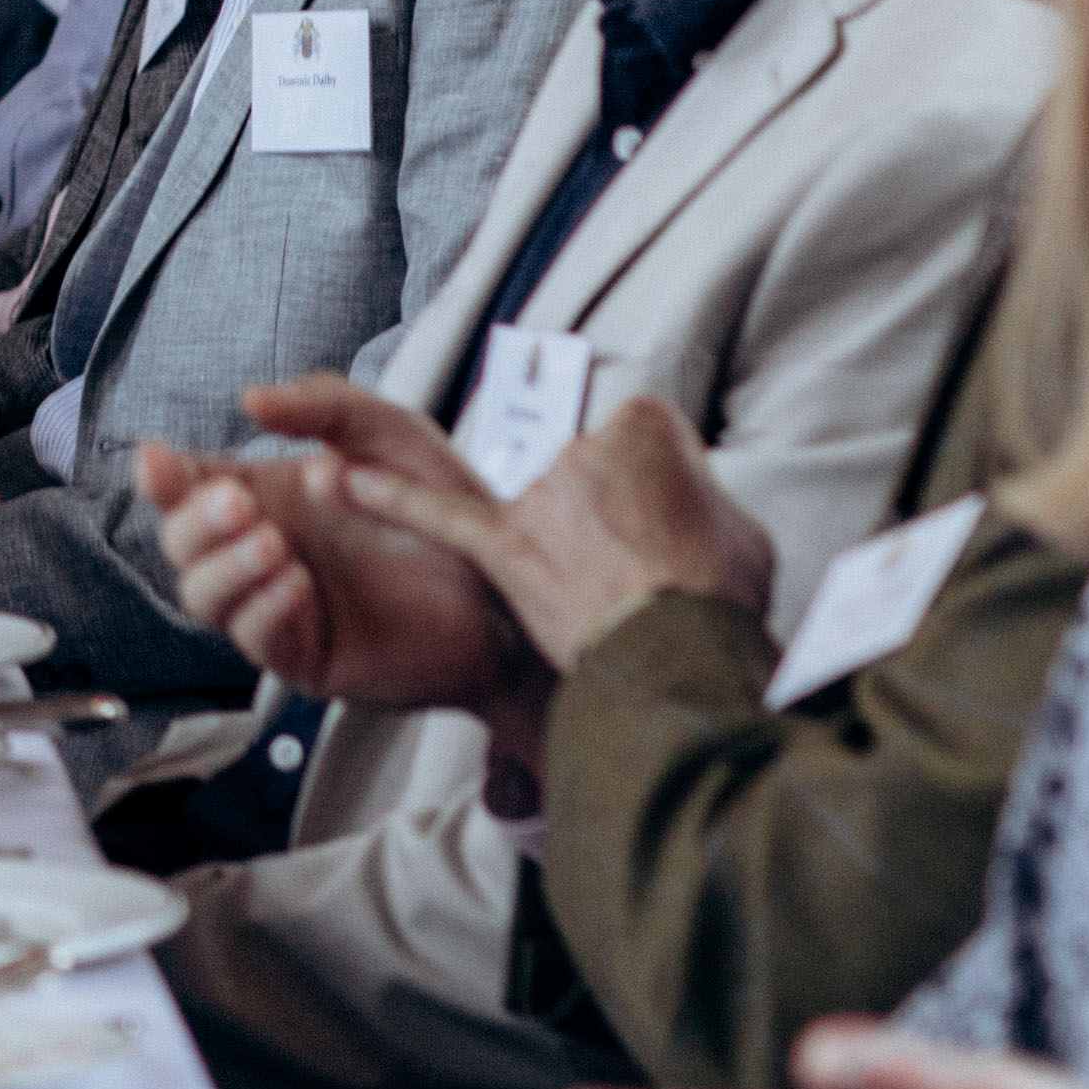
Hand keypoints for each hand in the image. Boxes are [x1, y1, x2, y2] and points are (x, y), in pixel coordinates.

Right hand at [139, 391, 520, 716]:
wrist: (508, 590)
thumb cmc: (446, 510)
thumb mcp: (389, 433)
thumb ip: (323, 405)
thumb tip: (249, 399)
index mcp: (266, 496)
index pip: (186, 487)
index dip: (160, 477)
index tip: (157, 460)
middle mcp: (261, 551)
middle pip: (180, 543)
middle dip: (193, 521)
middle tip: (240, 502)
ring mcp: (279, 607)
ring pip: (202, 596)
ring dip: (223, 568)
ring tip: (276, 543)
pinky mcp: (307, 657)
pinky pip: (256, 640)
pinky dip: (264, 608)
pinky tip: (298, 583)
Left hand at [341, 390, 778, 675]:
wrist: (685, 658)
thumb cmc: (721, 600)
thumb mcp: (743, 534)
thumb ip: (701, 504)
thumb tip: (683, 512)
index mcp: (647, 430)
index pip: (642, 443)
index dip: (657, 496)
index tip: (669, 532)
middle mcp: (584, 449)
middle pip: (589, 481)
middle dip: (610, 530)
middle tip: (642, 577)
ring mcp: (541, 498)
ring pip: (547, 514)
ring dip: (571, 555)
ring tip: (614, 601)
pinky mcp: (506, 548)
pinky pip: (437, 516)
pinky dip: (390, 500)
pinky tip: (345, 481)